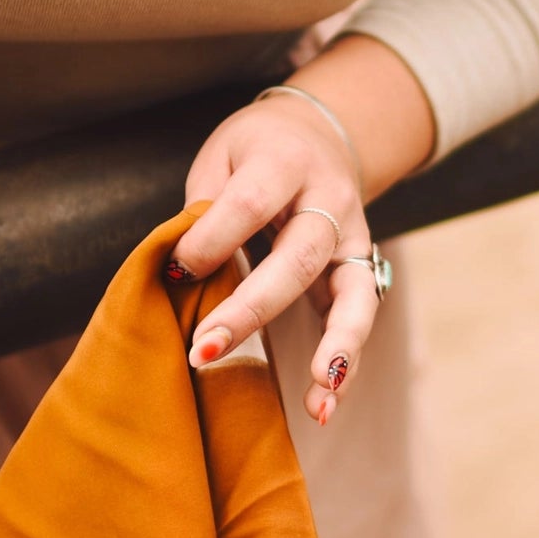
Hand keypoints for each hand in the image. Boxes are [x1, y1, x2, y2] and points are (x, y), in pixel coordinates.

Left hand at [171, 35, 434, 423]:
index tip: (177, 269)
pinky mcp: (360, 269)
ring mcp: (353, 237)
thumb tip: (182, 274)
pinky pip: (360, 316)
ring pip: (353, 294)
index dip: (211, 240)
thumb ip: (204, 210)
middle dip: (251, 310)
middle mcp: (329, 199)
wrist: (321, 134)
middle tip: (204, 350)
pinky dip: (344, 362)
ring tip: (315, 398)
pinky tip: (324, 403)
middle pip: (297, 257)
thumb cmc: (256, 152)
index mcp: (285, 160)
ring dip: (333, 348)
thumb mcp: (221, 157)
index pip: (250, 203)